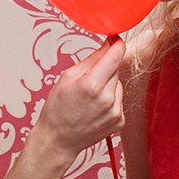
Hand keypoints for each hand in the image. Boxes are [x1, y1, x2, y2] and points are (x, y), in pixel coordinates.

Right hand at [30, 37, 126, 170]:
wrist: (58, 139)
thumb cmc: (58, 107)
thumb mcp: (67, 77)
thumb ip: (91, 59)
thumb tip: (108, 44)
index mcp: (92, 84)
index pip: (116, 55)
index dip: (116, 44)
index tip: (115, 39)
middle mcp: (107, 98)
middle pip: (116, 70)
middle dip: (105, 69)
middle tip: (88, 80)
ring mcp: (115, 111)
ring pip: (119, 85)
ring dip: (109, 85)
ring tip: (90, 97)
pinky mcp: (120, 121)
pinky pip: (119, 100)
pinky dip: (111, 100)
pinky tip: (96, 108)